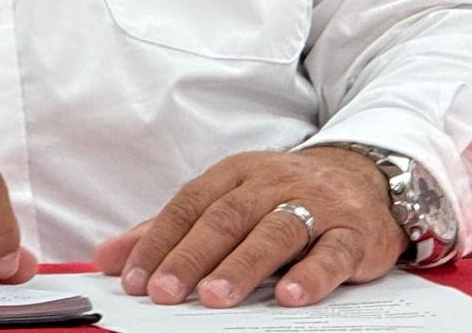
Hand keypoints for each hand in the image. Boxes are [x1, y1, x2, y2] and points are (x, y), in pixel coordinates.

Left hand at [91, 147, 406, 307]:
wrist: (364, 176)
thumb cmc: (282, 195)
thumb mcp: (227, 200)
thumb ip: (170, 230)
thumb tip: (107, 256)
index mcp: (236, 174)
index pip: (189, 205)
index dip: (159, 241)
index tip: (133, 278)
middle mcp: (272, 184)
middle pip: (226, 218)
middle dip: (193, 256)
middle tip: (165, 292)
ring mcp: (315, 205)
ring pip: (275, 231)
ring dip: (243, 265)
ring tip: (215, 297)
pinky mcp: (353, 233)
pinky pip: (331, 252)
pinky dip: (312, 274)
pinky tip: (291, 296)